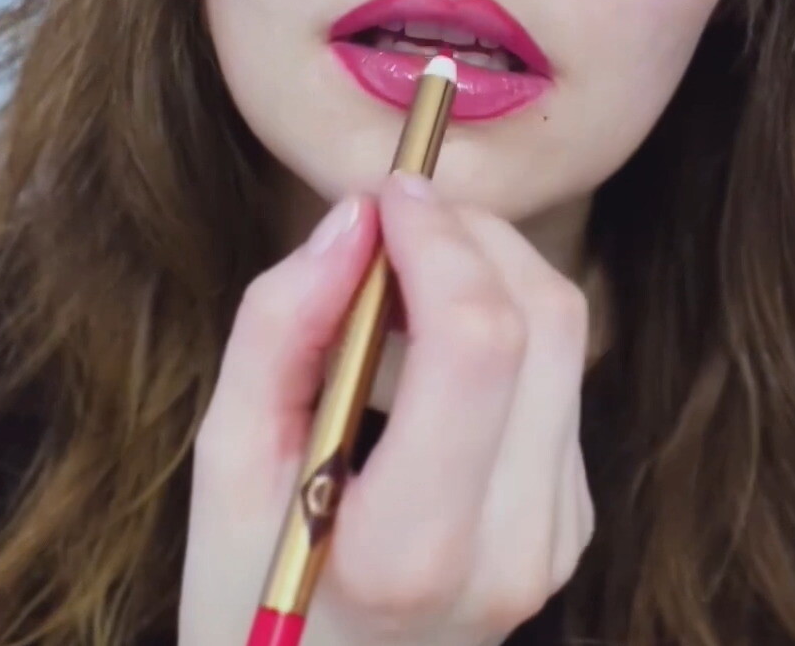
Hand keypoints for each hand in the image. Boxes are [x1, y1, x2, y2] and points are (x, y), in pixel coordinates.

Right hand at [177, 172, 595, 645]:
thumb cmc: (250, 605)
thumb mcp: (224, 469)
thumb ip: (279, 331)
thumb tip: (353, 219)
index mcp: (413, 546)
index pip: (477, 339)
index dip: (438, 237)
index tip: (386, 191)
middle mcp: (514, 546)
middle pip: (543, 319)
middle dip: (472, 235)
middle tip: (396, 215)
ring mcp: (556, 539)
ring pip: (567, 338)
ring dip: (493, 268)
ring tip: (408, 268)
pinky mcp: (570, 522)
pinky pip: (561, 380)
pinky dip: (505, 323)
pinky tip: (434, 338)